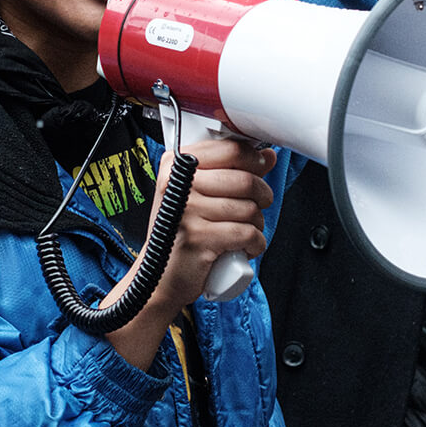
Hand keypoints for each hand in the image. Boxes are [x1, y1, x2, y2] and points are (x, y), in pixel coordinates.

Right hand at [104, 139, 274, 368]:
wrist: (156, 277)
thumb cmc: (179, 233)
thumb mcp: (196, 195)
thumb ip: (229, 172)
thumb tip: (268, 156)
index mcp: (174, 165)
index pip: (230, 149)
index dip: (255, 159)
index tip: (261, 167)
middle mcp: (177, 183)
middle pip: (245, 179)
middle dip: (262, 195)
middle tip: (257, 206)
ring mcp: (187, 211)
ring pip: (250, 209)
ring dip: (258, 224)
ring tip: (244, 231)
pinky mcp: (199, 238)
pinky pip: (247, 234)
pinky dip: (255, 244)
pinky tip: (244, 248)